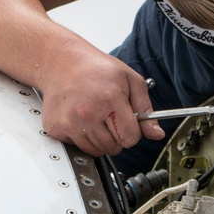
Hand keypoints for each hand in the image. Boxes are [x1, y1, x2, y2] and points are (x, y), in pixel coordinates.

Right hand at [38, 42, 164, 156]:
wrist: (63, 62)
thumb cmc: (97, 69)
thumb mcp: (131, 80)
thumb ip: (146, 109)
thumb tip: (156, 134)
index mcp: (110, 99)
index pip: (130, 138)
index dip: (133, 131)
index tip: (127, 120)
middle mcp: (88, 113)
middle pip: (113, 148)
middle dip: (116, 136)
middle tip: (109, 116)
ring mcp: (70, 122)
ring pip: (96, 151)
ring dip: (100, 139)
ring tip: (95, 116)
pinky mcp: (56, 128)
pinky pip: (77, 147)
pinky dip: (82, 137)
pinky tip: (81, 118)